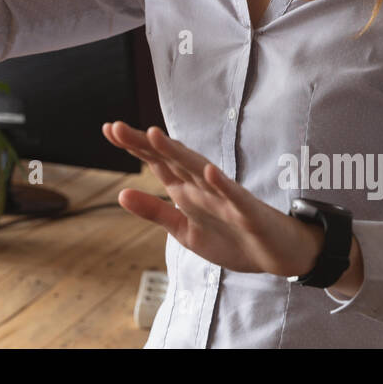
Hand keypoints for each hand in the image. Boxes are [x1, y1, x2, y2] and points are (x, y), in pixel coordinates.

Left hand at [101, 121, 362, 291]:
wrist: (274, 255)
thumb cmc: (231, 237)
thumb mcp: (183, 230)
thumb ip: (155, 212)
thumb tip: (121, 193)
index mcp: (186, 190)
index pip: (156, 162)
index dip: (133, 146)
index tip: (108, 129)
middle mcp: (202, 186)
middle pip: (170, 159)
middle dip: (144, 143)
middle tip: (116, 127)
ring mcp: (224, 196)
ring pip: (197, 169)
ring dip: (177, 152)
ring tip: (153, 135)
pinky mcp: (247, 211)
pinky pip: (234, 196)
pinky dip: (222, 183)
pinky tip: (208, 171)